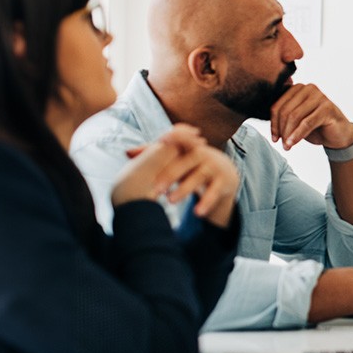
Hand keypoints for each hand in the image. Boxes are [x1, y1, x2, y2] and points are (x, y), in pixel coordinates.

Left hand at [113, 125, 239, 226]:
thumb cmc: (192, 165)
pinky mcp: (224, 182)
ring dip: (184, 189)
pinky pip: (214, 192)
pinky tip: (197, 213)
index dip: (172, 139)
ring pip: (198, 177)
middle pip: (186, 162)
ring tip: (170, 201)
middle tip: (155, 189)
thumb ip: (153, 154)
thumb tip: (127, 152)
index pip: (180, 140)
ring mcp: (215, 167)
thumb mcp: (176, 158)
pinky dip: (205, 202)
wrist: (225, 174)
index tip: (161, 142)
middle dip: (170, 175)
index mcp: (190, 147)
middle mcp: (204, 154)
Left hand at [270, 84, 352, 150]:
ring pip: (295, 116)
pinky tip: (292, 144)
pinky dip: (297, 135)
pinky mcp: (327, 108)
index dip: (273, 123)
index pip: (278, 105)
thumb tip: (267, 117)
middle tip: (281, 143)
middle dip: (281, 129)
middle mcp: (309, 88)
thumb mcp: (297, 119)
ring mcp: (319, 96)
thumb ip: (284, 114)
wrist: (339, 135)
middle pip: (285, 110)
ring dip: (288, 134)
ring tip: (287, 146)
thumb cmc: (316, 126)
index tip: (274, 137)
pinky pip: (307, 123)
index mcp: (298, 88)